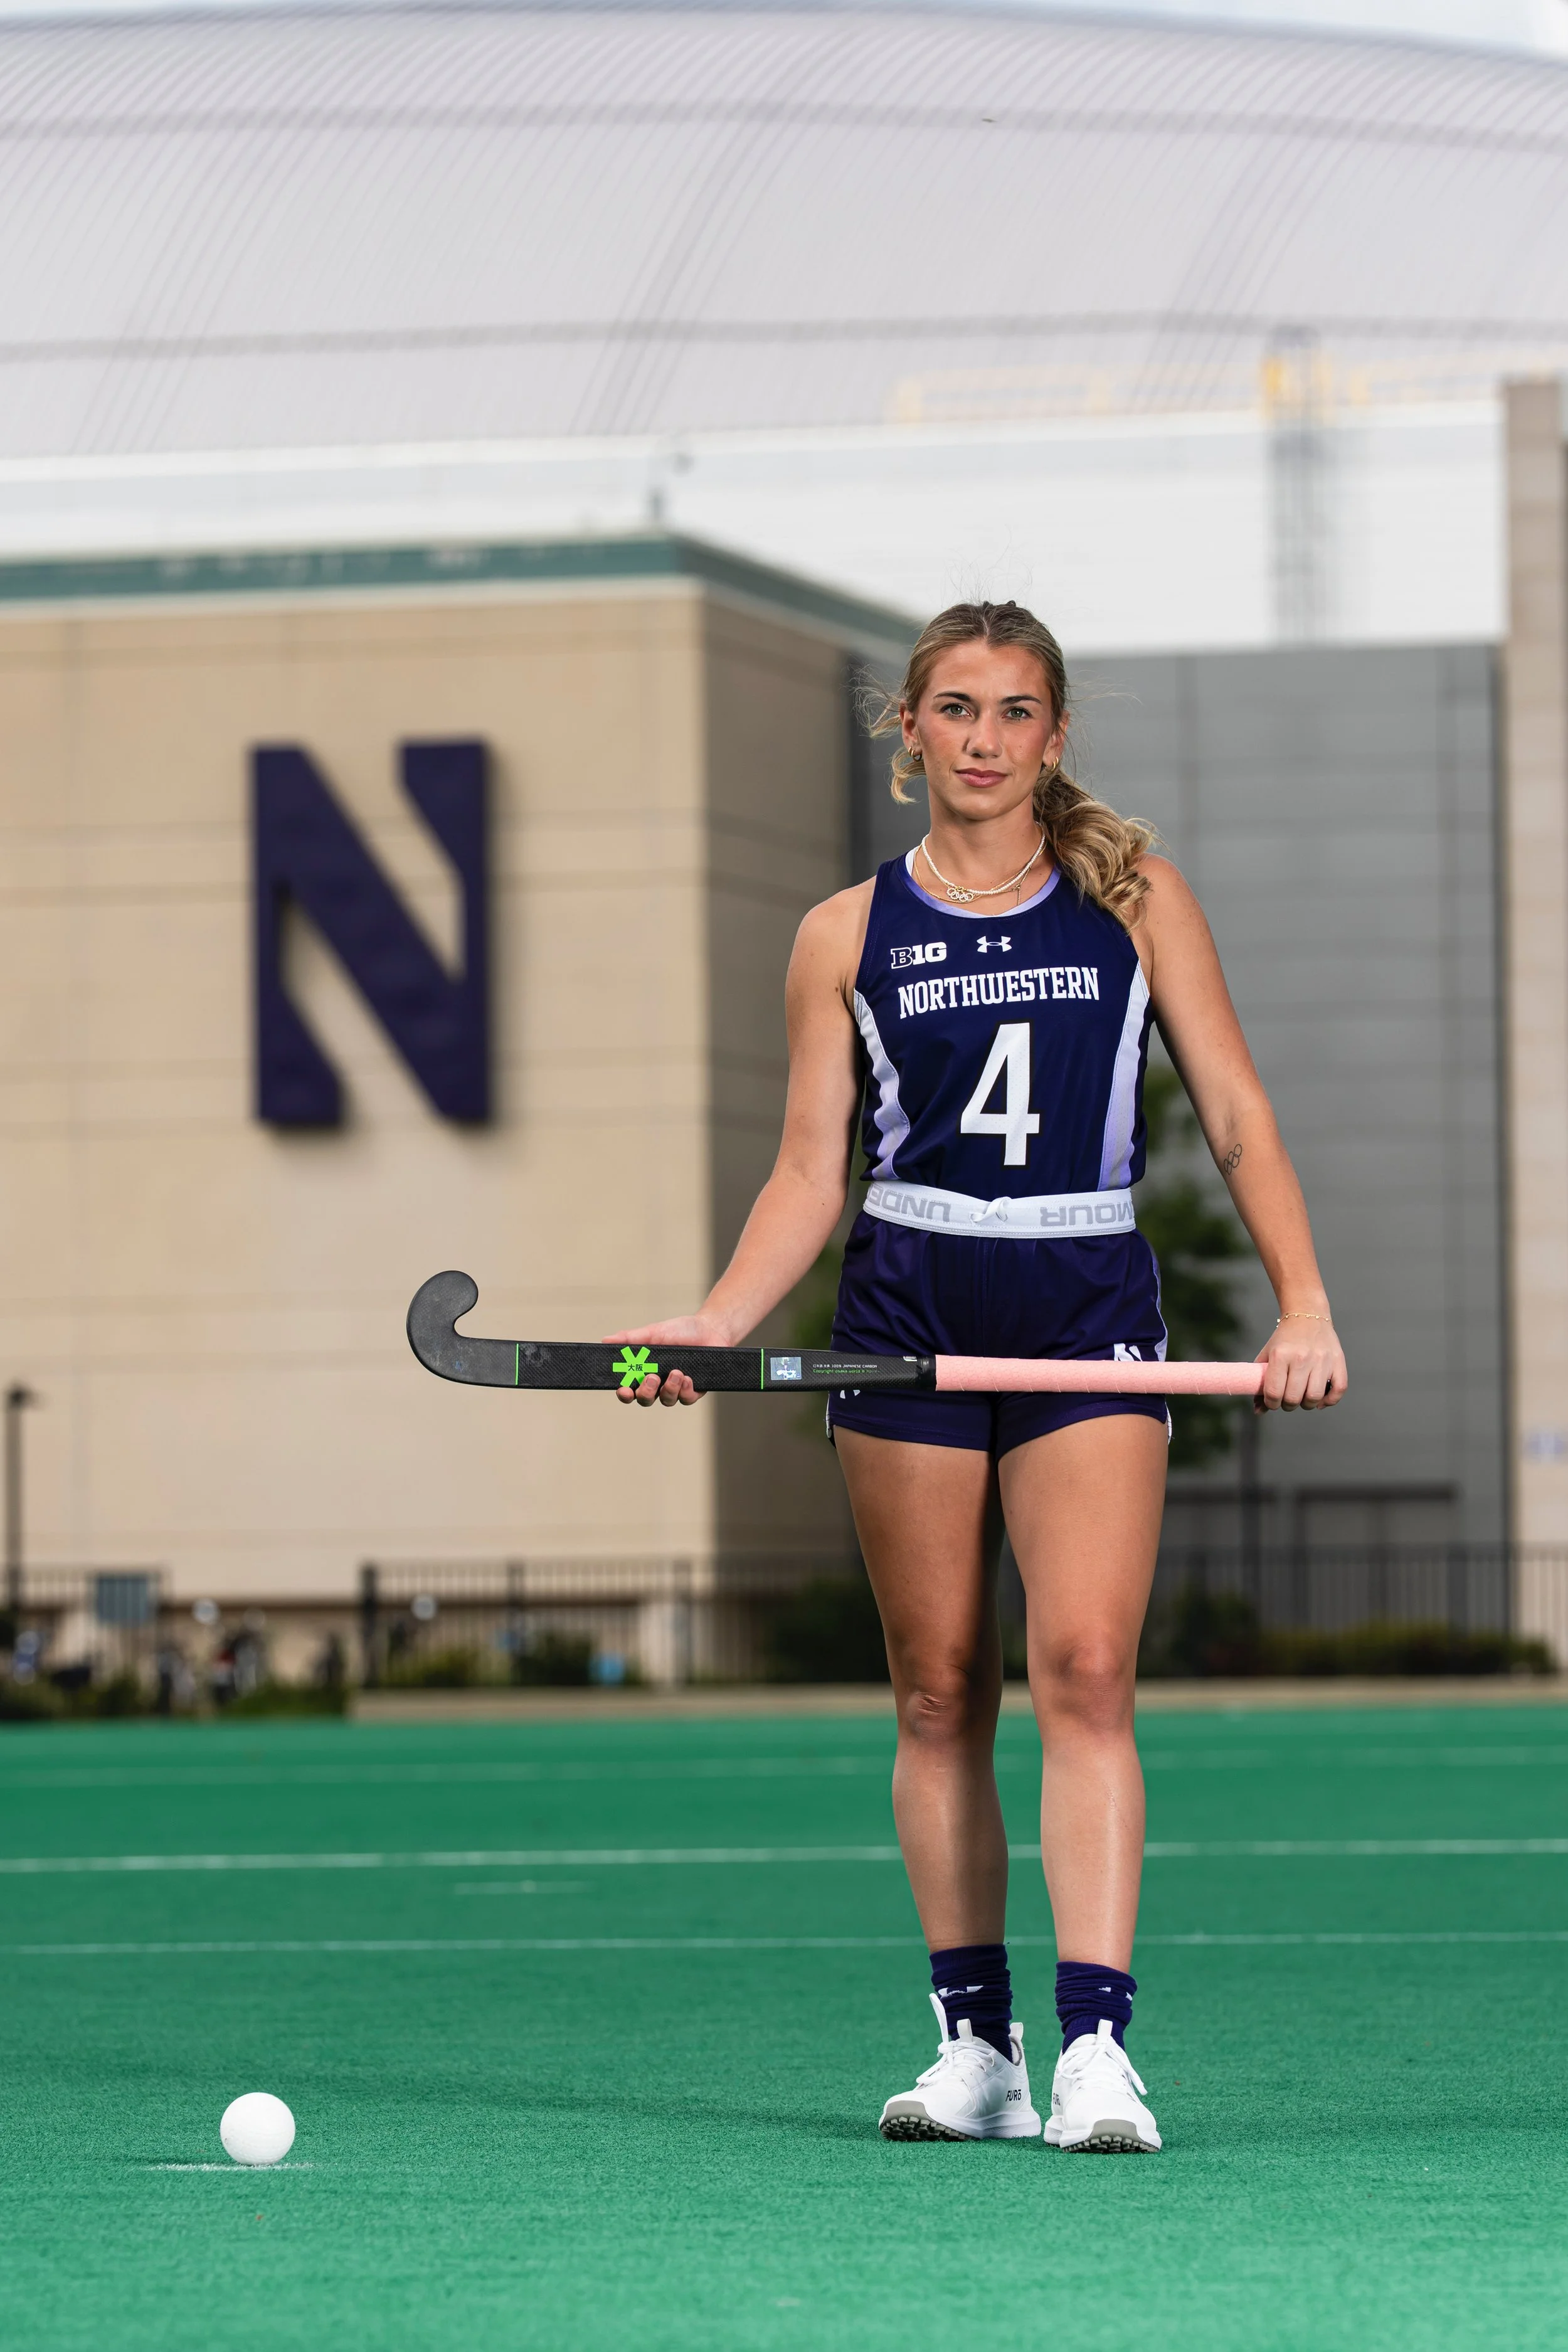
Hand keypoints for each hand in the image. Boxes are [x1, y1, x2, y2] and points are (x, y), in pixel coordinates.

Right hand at [601, 1315, 731, 1407]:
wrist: (710, 1329)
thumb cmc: (680, 1331)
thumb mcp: (653, 1332)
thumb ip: (631, 1339)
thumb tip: (606, 1340)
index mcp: (645, 1371)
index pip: (629, 1389)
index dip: (624, 1394)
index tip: (623, 1390)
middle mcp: (659, 1384)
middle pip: (645, 1400)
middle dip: (646, 1392)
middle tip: (652, 1377)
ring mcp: (677, 1389)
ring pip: (667, 1401)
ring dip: (669, 1389)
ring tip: (677, 1372)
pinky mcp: (694, 1391)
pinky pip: (687, 1399)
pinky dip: (686, 1391)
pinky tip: (688, 1378)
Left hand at [1253, 1315, 1345, 1411]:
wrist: (1307, 1315)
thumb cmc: (1284, 1340)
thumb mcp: (1267, 1356)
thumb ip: (1260, 1383)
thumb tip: (1258, 1411)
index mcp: (1280, 1355)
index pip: (1274, 1392)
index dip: (1271, 1404)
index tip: (1273, 1402)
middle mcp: (1302, 1357)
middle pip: (1294, 1398)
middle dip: (1288, 1405)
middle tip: (1287, 1400)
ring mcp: (1322, 1359)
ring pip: (1314, 1397)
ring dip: (1307, 1404)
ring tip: (1302, 1398)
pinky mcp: (1338, 1361)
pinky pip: (1339, 1390)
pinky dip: (1329, 1401)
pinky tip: (1320, 1400)